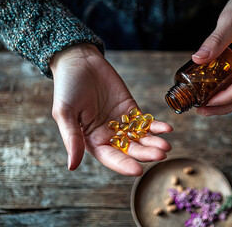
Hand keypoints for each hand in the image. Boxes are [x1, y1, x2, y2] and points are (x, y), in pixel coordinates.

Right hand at [50, 44, 172, 175]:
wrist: (80, 61)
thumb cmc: (67, 87)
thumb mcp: (65, 112)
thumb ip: (72, 138)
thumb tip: (72, 166)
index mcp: (92, 141)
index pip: (111, 158)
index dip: (124, 165)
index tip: (138, 170)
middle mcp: (109, 136)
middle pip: (130, 150)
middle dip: (145, 153)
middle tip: (161, 154)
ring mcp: (122, 123)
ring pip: (141, 138)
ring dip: (154, 142)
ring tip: (166, 145)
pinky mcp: (131, 110)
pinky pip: (146, 122)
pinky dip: (157, 126)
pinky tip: (167, 129)